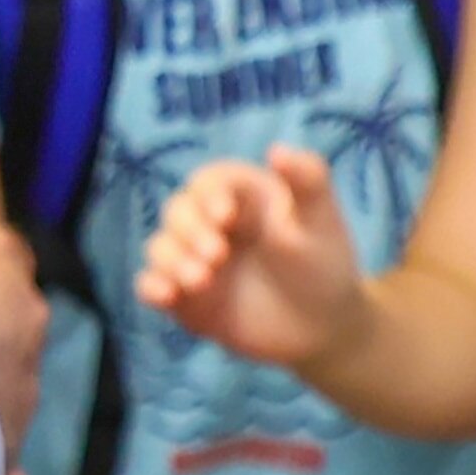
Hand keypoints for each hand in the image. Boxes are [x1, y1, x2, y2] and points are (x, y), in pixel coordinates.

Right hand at [130, 148, 366, 368]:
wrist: (323, 325)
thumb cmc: (323, 261)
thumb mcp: (321, 219)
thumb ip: (307, 180)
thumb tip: (276, 149)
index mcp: (240, 197)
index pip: (208, 183)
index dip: (208, 196)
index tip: (225, 216)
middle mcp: (210, 224)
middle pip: (177, 212)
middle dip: (189, 231)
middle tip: (216, 255)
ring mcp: (195, 260)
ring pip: (161, 248)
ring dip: (171, 260)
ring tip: (201, 280)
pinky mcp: (185, 297)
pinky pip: (153, 285)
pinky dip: (152, 287)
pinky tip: (166, 295)